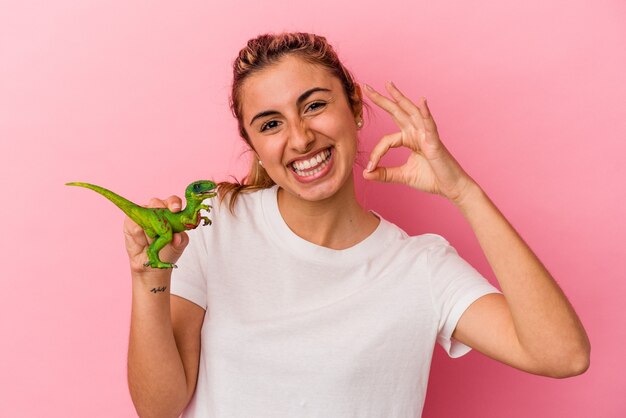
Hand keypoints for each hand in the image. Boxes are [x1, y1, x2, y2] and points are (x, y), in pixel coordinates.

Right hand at [123, 195, 188, 274]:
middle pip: (156, 202)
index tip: (176, 209)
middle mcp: (156, 210)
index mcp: (171, 212)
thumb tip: (177, 237)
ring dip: (149, 226)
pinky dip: (138, 234)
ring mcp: (142, 214)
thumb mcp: (178, 246)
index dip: (174, 203)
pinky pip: (133, 223)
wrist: (150, 265)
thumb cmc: (166, 250)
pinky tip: (142, 242)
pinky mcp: (130, 222)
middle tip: (162, 224)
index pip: (173, 201)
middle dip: (159, 210)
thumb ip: (180, 240)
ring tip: (153, 239)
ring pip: (143, 211)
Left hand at [362, 82, 475, 203]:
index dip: (376, 153)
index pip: (386, 140)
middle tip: (367, 87)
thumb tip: (365, 174)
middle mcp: (417, 133)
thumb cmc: (432, 179)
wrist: (451, 187)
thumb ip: (384, 174)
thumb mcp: (403, 176)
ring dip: (400, 98)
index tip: (369, 167)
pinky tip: (421, 101)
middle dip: (382, 99)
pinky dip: (426, 113)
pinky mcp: (435, 142)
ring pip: (412, 112)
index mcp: (409, 139)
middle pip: (397, 112)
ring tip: (389, 85)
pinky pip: (430, 125)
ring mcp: (426, 135)